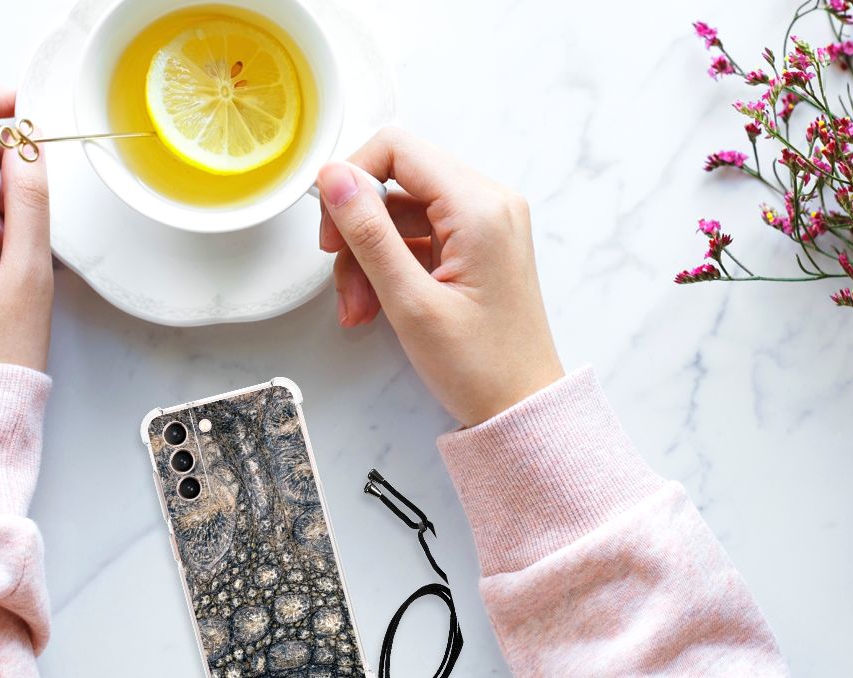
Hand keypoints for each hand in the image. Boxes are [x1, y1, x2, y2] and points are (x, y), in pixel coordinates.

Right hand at [317, 128, 562, 426]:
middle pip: (396, 182)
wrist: (521, 408)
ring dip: (368, 257)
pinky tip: (376, 306)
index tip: (331, 227)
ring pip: (400, 214)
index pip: (397, 149)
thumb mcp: (410, 301)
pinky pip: (417, 237)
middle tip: (341, 278)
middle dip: (358, 230)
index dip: (352, 179)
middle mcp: (488, 203)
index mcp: (479, 207)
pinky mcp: (476, 245)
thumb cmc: (480, 366)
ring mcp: (484, 224)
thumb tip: (333, 177)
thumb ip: (369, 233)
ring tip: (359, 309)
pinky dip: (389, 267)